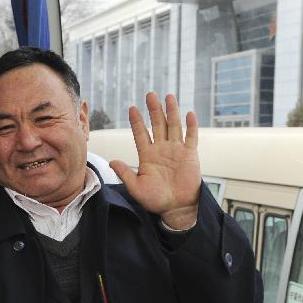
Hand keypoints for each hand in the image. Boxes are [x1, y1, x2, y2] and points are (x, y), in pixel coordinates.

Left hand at [110, 93, 200, 229]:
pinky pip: (191, 137)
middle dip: (154, 110)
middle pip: (157, 124)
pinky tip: (189, 113)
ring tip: (168, 96)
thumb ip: (125, 173)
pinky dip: (191, 126)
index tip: (132, 108)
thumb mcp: (136, 188)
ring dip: (171, 111)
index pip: (140, 134)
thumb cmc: (155, 200)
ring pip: (173, 126)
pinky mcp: (190, 155)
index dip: (136, 121)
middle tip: (150, 94)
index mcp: (147, 155)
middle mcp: (161, 149)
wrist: (175, 208)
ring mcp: (176, 150)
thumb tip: (111, 161)